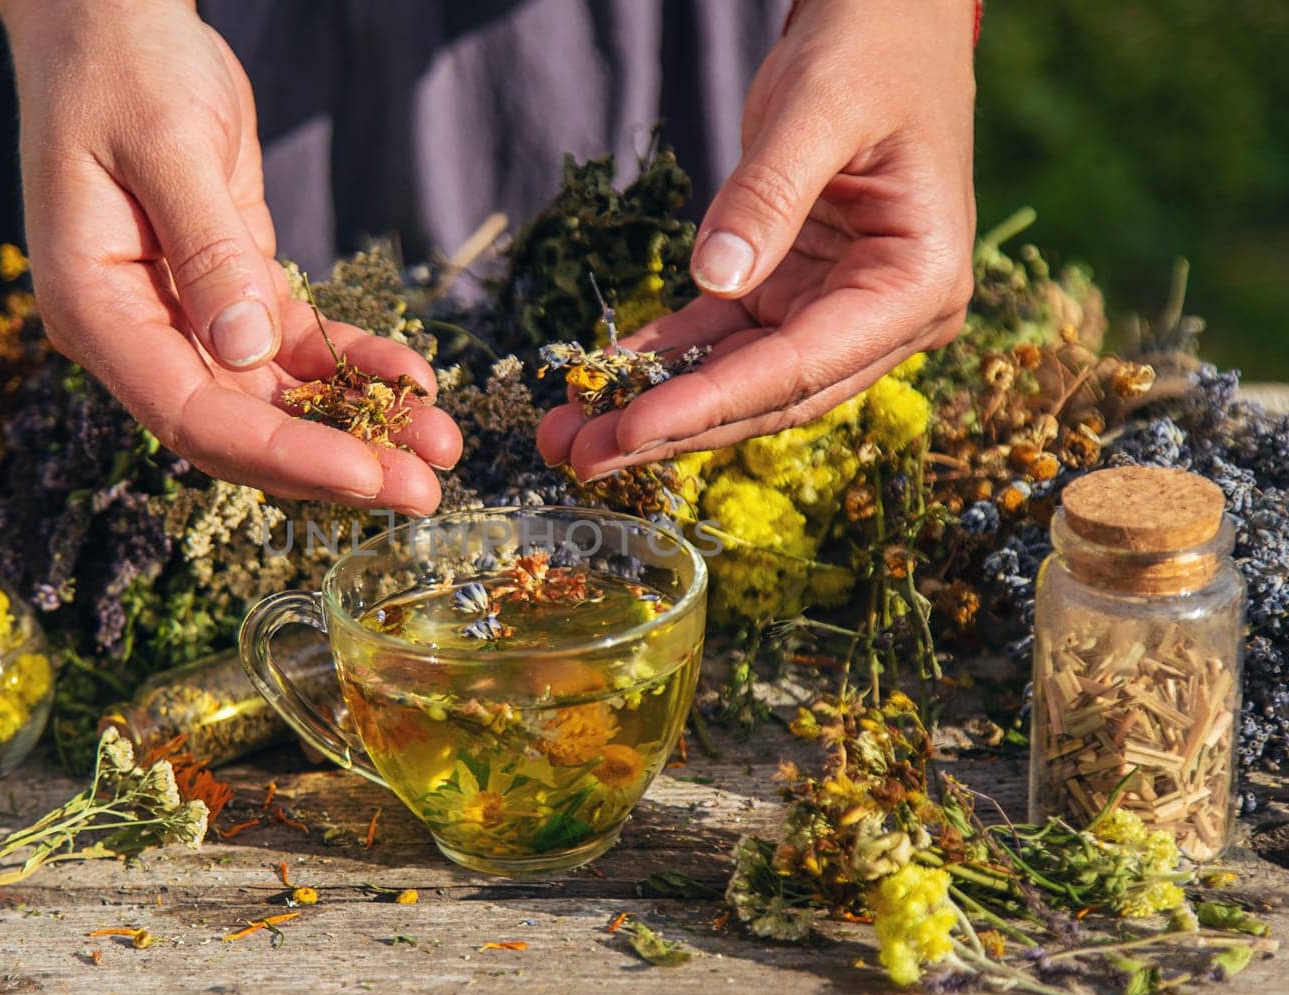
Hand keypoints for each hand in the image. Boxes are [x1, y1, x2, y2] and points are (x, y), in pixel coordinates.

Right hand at [0, 0, 459, 512]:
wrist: (114, 21)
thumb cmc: (122, 68)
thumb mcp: (168, 146)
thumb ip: (208, 250)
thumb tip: (246, 350)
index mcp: (95, 309)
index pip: (191, 416)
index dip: (282, 454)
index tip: (368, 473)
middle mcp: (138, 332)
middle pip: (240, 429)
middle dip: (334, 463)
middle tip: (424, 491)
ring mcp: (185, 318)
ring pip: (276, 399)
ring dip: (358, 425)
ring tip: (439, 444)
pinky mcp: (229, 290)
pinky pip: (295, 348)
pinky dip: (352, 365)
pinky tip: (412, 378)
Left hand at [539, 0, 975, 480]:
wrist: (892, 18)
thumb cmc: (873, 48)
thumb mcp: (818, 107)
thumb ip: (768, 194)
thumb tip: (714, 281)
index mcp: (919, 283)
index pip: (802, 366)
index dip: (712, 404)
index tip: (632, 430)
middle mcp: (886, 316)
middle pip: (766, 394)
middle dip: (670, 428)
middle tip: (576, 456)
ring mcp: (838, 310)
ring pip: (738, 379)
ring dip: (656, 407)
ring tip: (569, 435)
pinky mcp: (794, 292)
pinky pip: (720, 337)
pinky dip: (662, 359)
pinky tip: (600, 380)